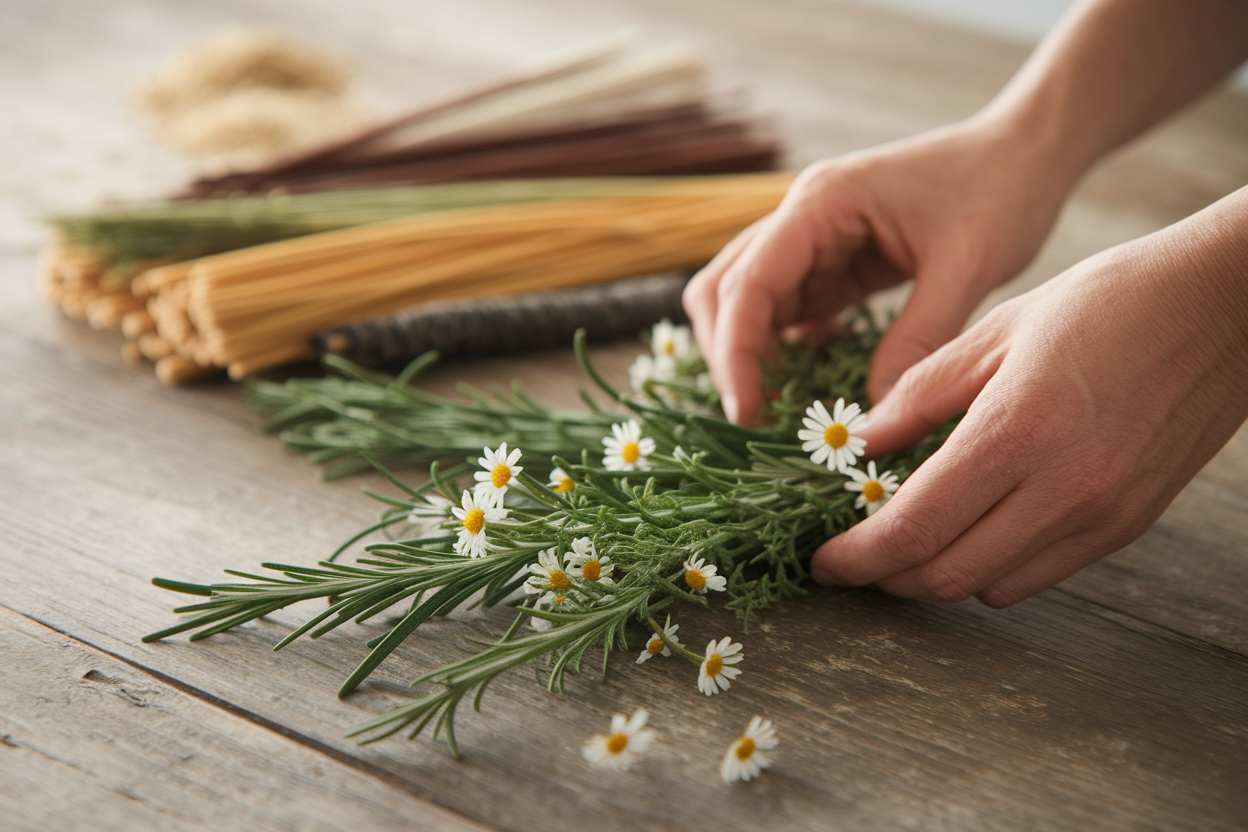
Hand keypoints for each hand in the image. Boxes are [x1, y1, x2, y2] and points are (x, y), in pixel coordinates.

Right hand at [683, 116, 1071, 424]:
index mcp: (821, 203)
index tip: (747, 414)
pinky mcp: (832, 260)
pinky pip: (788, 310)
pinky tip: (821, 373)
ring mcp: (812, 238)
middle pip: (723, 291)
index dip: (736, 354)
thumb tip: (876, 421)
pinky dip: (788, 348)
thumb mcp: (966, 268)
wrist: (1027, 152)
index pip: (748, 284)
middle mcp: (801, 216)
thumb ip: (918, 341)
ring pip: (746, 302)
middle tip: (759, 418)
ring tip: (783, 408)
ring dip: (753, 355)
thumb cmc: (1002, 190)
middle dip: (730, 356)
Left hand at [809, 191, 1247, 606]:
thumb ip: (920, 393)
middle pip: (944, 576)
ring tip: (909, 538)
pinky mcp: (1129, 526)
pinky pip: (1040, 576)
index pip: (914, 529)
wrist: (1226, 306)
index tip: (822, 561)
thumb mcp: (998, 330)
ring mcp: (1102, 515)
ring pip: (989, 588)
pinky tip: (974, 528)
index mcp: (1017, 430)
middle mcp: (1063, 488)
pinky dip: (990, 568)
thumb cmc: (1110, 302)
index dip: (856, 558)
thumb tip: (864, 443)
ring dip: (936, 575)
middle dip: (885, 576)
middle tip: (854, 553)